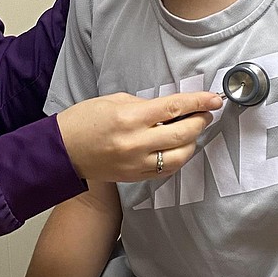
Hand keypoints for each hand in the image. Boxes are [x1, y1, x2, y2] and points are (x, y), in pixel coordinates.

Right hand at [56, 89, 221, 182]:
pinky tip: (178, 148)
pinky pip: (167, 170)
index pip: (174, 108)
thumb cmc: (84, 121)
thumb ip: (143, 105)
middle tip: (205, 113)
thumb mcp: (113, 101)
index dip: (198, 102)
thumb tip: (168, 109)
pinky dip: (178, 158)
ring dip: (192, 142)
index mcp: (130, 117)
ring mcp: (137, 163)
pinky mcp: (136, 177)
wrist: (63, 151)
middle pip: (183, 133)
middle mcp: (136, 142)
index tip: (214, 99)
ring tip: (192, 131)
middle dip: (200, 121)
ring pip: (180, 155)